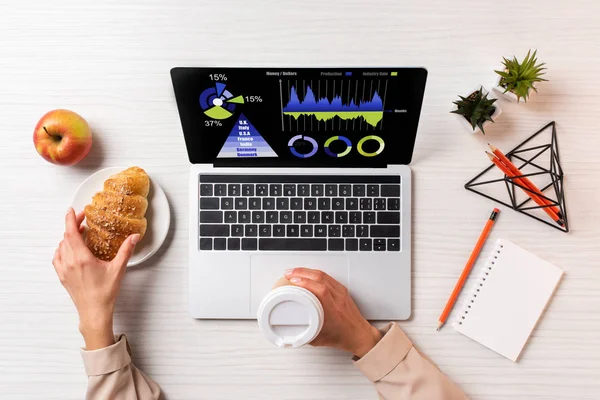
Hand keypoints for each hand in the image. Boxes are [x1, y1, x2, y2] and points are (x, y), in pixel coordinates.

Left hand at [52, 208, 138, 349]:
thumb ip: (126, 251)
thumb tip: (134, 237)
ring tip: (79, 234)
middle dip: (72, 226)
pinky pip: (57, 258)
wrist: (94, 312)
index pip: (71, 233)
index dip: (70, 219)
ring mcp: (64, 270)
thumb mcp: (118, 269)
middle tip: (83, 221)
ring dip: (68, 238)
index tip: (72, 210)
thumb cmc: (105, 293)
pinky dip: (62, 249)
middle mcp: (69, 262)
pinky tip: (70, 250)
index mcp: (82, 259)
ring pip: (60, 247)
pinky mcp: (62, 276)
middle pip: (65, 237)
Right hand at [284, 268, 381, 357]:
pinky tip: (307, 273)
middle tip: (289, 274)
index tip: (294, 281)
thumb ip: (304, 336)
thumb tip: (290, 331)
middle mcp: (338, 299)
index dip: (306, 283)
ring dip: (307, 271)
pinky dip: (315, 273)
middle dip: (302, 273)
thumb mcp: (319, 339)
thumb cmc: (343, 337)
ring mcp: (341, 293)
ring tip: (294, 272)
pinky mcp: (342, 290)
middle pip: (321, 279)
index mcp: (334, 311)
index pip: (321, 291)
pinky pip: (327, 277)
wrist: (359, 335)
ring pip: (324, 275)